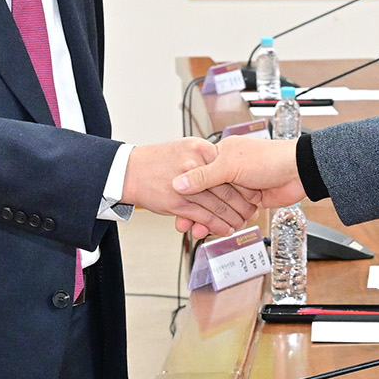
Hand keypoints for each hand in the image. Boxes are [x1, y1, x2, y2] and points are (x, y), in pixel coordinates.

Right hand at [124, 139, 260, 238]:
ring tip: (241, 223)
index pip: (229, 169)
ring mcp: (187, 184)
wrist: (125, 169)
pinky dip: (217, 225)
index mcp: (200, 149)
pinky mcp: (178, 202)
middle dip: (242, 203)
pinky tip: (225, 229)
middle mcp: (195, 164)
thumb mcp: (184, 149)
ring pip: (218, 204)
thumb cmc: (154, 160)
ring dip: (233, 217)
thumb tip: (226, 169)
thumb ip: (205, 160)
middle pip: (227, 188)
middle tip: (252, 211)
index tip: (253, 193)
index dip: (243, 183)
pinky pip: (204, 216)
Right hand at [170, 137, 306, 231]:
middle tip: (182, 223)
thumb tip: (178, 182)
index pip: (197, 172)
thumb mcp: (230, 165)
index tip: (173, 201)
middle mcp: (229, 169)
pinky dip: (222, 221)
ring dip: (206, 218)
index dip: (185, 188)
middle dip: (193, 208)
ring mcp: (240, 186)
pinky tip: (211, 230)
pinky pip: (231, 213)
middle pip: (205, 192)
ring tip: (195, 230)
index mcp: (221, 154)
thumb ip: (204, 176)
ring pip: (217, 204)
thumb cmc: (267, 159)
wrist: (298, 171)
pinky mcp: (250, 200)